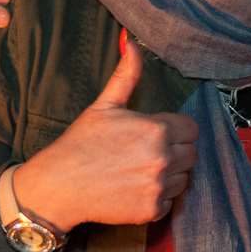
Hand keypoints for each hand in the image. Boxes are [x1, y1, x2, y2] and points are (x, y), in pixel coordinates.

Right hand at [12, 42, 198, 231]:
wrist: (58, 185)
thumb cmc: (80, 143)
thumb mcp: (104, 105)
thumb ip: (126, 75)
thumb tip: (132, 42)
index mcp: (157, 129)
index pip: (191, 128)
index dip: (176, 130)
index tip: (159, 133)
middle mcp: (163, 158)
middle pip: (192, 153)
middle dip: (176, 151)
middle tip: (148, 152)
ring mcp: (159, 186)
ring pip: (184, 178)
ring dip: (170, 174)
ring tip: (141, 170)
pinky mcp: (152, 209)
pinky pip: (170, 202)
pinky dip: (158, 197)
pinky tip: (136, 188)